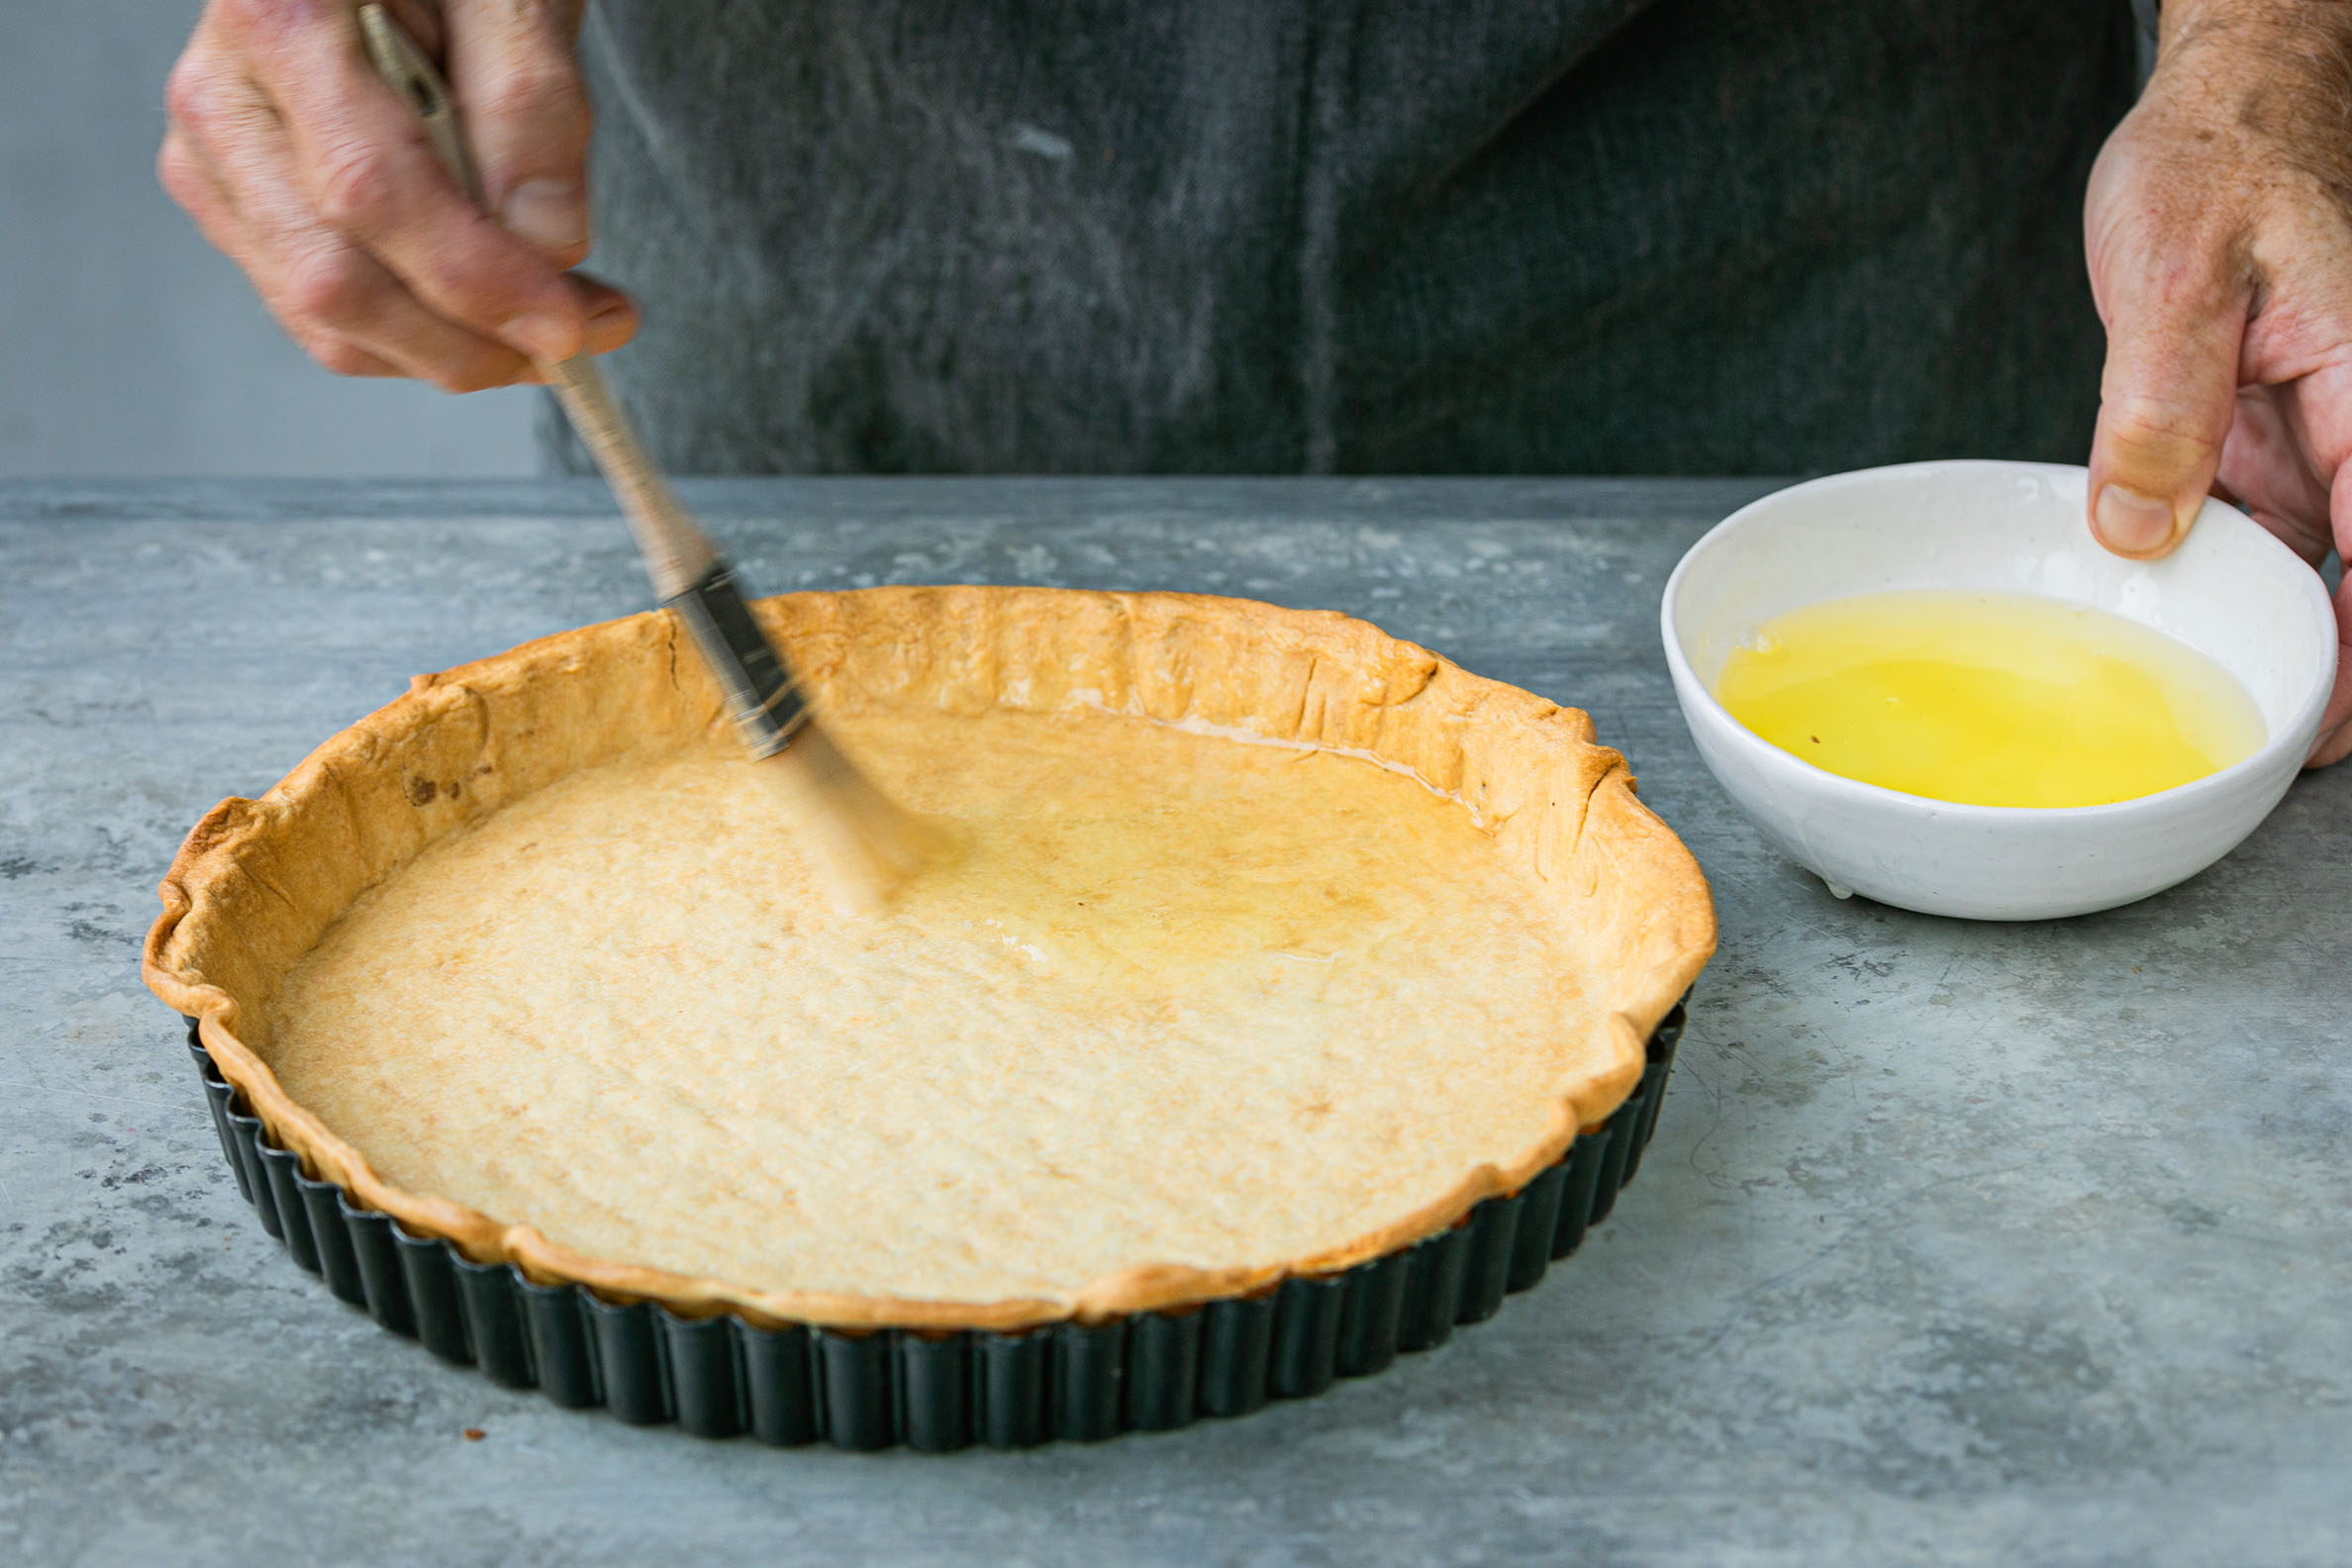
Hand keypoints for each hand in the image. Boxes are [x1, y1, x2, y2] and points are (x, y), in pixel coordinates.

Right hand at [158, 0, 635, 392]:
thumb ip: (529, 105)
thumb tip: (545, 243)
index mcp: (279, 17)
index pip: (371, 191)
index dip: (478, 279)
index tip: (570, 323)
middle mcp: (225, 98)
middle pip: (335, 281)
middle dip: (471, 341)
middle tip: (584, 332)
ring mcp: (219, 163)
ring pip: (329, 321)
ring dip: (454, 350)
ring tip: (552, 316)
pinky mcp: (240, 209)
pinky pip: (328, 318)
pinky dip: (421, 337)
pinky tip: (491, 307)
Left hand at [2083, 0, 2351, 764]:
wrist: (2225, 110)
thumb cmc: (2218, 163)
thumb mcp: (2173, 276)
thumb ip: (2160, 405)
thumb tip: (2138, 529)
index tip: (2326, 729)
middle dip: (2338, 673)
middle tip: (2273, 756)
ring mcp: (2321, 444)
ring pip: (2321, 573)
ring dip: (2283, 643)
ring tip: (2226, 723)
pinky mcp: (2274, 446)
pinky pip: (2268, 539)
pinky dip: (2232, 589)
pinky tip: (2179, 635)